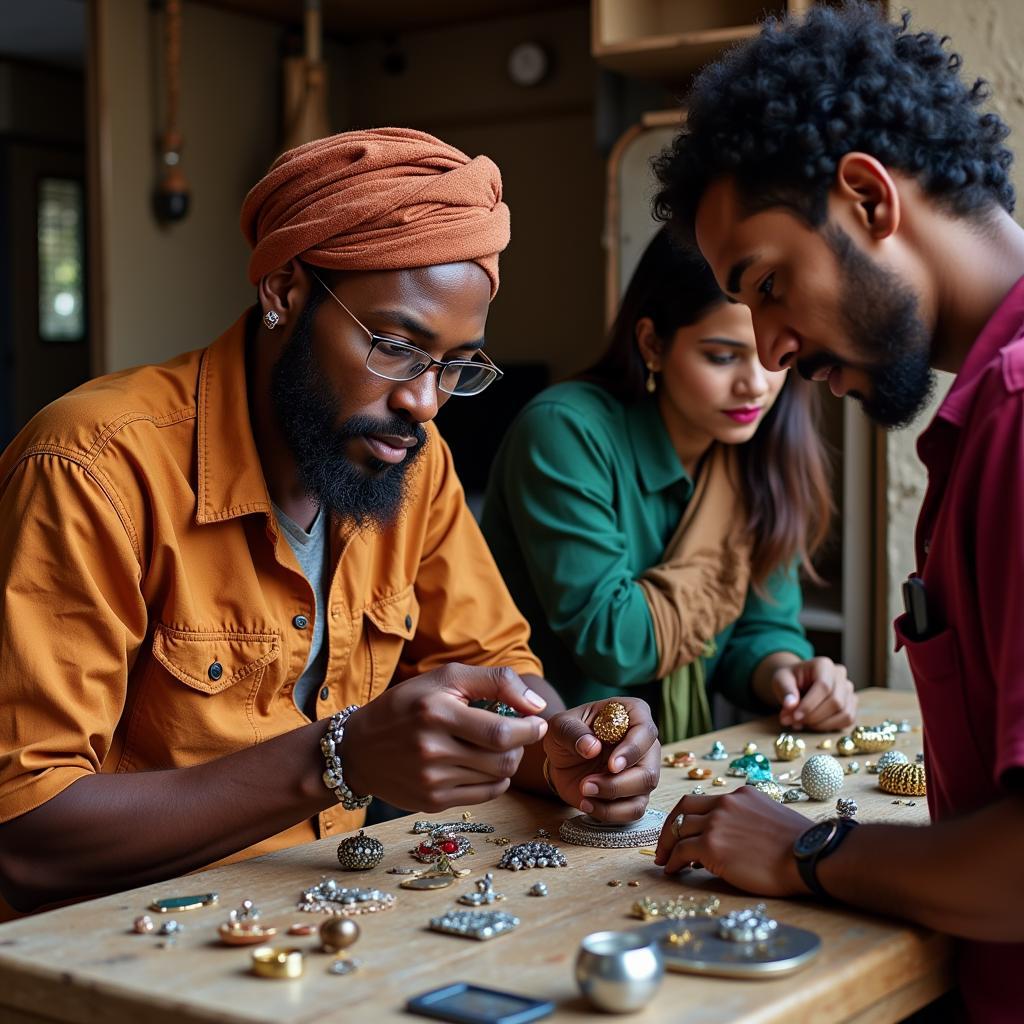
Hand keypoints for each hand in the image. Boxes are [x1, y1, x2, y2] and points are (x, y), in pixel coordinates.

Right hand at [342, 664, 547, 811]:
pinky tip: (484, 765)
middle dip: (520, 746)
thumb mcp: (446, 678)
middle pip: (503, 759)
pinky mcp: (431, 802)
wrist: (358, 748)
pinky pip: (483, 796)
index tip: (537, 722)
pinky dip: (495, 780)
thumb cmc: (408, 704)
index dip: (529, 729)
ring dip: (508, 761)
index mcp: (436, 712)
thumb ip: (495, 682)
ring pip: (497, 778)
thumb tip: (537, 705)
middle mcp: (432, 750)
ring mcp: (431, 780)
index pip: (501, 731)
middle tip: (518, 733)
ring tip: (497, 746)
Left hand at [543, 697, 659, 822]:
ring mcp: (643, 770)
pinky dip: (610, 812)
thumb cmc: (567, 733)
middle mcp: (645, 743)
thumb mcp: (561, 726)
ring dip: (611, 798)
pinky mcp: (636, 794)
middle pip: (648, 770)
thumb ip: (573, 733)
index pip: (645, 731)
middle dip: (618, 783)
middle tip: (587, 784)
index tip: (611, 765)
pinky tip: (587, 803)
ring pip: (642, 793)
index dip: (632, 750)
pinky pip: (633, 810)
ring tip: (583, 792)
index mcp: (632, 714)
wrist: (562, 758)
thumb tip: (592, 748)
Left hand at [655, 786, 811, 896]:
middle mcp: (725, 803)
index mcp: (740, 795)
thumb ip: (748, 820)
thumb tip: (731, 840)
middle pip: (683, 810)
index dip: (687, 817)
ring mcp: (717, 822)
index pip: (703, 801)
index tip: (681, 831)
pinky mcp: (712, 845)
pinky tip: (672, 871)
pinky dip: (673, 861)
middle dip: (670, 828)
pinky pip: (681, 852)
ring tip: (665, 861)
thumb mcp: (771, 819)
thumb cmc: (800, 847)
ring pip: (679, 830)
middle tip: (664, 846)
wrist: (809, 855)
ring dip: (668, 846)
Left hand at [773, 657, 856, 731]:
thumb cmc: (789, 679)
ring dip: (821, 724)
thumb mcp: (780, 680)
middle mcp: (840, 675)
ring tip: (800, 724)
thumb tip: (790, 705)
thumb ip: (786, 691)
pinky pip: (848, 719)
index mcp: (824, 664)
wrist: (797, 682)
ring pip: (844, 713)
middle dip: (813, 717)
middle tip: (792, 723)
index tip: (794, 717)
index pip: (823, 687)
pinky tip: (812, 725)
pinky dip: (830, 727)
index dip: (809, 705)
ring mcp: (848, 689)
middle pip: (836, 702)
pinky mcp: (851, 703)